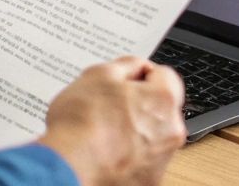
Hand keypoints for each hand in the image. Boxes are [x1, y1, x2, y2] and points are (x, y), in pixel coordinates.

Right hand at [38, 57, 186, 185]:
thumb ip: (127, 65)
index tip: (125, 81)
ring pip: (152, 137)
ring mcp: (160, 161)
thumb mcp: (99, 74)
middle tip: (109, 107)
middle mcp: (171, 133)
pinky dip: (128, 156)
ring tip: (103, 133)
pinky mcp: (147, 182)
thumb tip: (136, 68)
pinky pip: (141, 161)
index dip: (141, 75)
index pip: (164, 76)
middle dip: (139, 105)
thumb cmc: (81, 124)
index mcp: (164, 101)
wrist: (68, 168)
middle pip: (160, 109)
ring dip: (134, 132)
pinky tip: (105, 152)